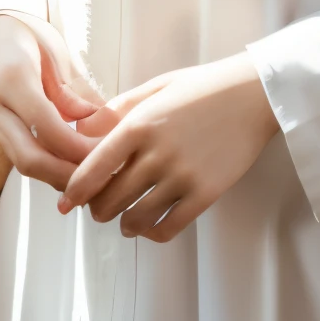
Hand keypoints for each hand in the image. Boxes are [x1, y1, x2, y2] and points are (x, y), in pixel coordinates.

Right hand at [0, 13, 103, 191]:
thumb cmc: (29, 42)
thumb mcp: (55, 55)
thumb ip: (73, 91)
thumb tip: (101, 120)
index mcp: (13, 79)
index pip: (45, 124)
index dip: (76, 145)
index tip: (105, 152)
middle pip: (29, 158)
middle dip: (67, 175)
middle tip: (101, 176)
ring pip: (25, 165)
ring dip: (60, 178)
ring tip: (93, 178)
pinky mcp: (0, 135)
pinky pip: (25, 160)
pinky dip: (51, 170)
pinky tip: (75, 169)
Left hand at [57, 52, 277, 242]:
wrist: (254, 94)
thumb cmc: (202, 88)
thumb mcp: (155, 88)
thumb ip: (117, 109)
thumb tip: (80, 131)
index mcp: (138, 125)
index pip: (93, 170)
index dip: (74, 192)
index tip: (65, 203)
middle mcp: (156, 154)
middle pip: (110, 199)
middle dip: (98, 209)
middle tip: (99, 208)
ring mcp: (182, 176)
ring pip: (137, 218)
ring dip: (125, 225)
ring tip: (125, 221)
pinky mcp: (206, 193)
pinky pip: (169, 227)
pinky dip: (153, 233)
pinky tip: (151, 227)